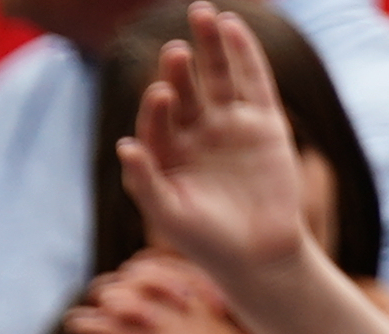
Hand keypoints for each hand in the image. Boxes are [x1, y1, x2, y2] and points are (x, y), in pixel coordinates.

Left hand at [116, 4, 310, 290]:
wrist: (257, 254)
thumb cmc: (205, 241)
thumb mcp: (168, 214)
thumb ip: (145, 181)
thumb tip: (124, 145)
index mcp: (166, 153)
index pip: (156, 121)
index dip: (156, 107)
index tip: (158, 94)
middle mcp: (195, 133)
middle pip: (185, 90)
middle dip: (180, 69)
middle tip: (174, 50)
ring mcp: (230, 124)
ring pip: (219, 76)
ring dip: (211, 46)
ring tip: (202, 13)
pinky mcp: (264, 122)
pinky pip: (254, 81)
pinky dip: (245, 54)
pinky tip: (232, 26)